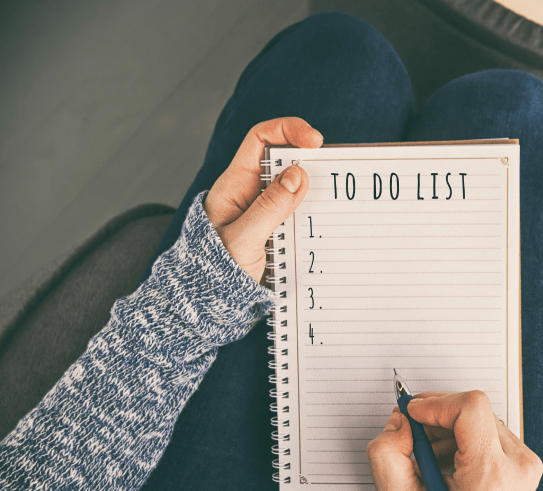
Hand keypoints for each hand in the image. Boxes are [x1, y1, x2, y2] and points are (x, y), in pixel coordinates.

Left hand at [203, 117, 322, 281]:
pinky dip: (314, 216)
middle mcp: (250, 193)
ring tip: (335, 203)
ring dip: (315, 193)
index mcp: (234, 185)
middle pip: (284, 161)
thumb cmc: (213, 273)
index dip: (288, 130)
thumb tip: (298, 174)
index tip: (316, 142)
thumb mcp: (242, 240)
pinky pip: (299, 215)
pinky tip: (326, 227)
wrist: (207, 307)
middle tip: (335, 175)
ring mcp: (265, 212)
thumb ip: (269, 208)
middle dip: (310, 163)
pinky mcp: (277, 232)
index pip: (261, 140)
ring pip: (295, 189)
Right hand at [367, 390, 542, 490]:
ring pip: (481, 416)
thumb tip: (403, 418)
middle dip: (437, 415)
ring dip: (450, 427)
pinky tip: (452, 459)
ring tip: (435, 456)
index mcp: (491, 478)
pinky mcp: (526, 459)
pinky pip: (490, 427)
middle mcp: (517, 467)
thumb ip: (386, 453)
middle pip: (474, 409)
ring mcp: (526, 462)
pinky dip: (465, 435)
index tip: (413, 413)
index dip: (436, 403)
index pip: (471, 410)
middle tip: (416, 435)